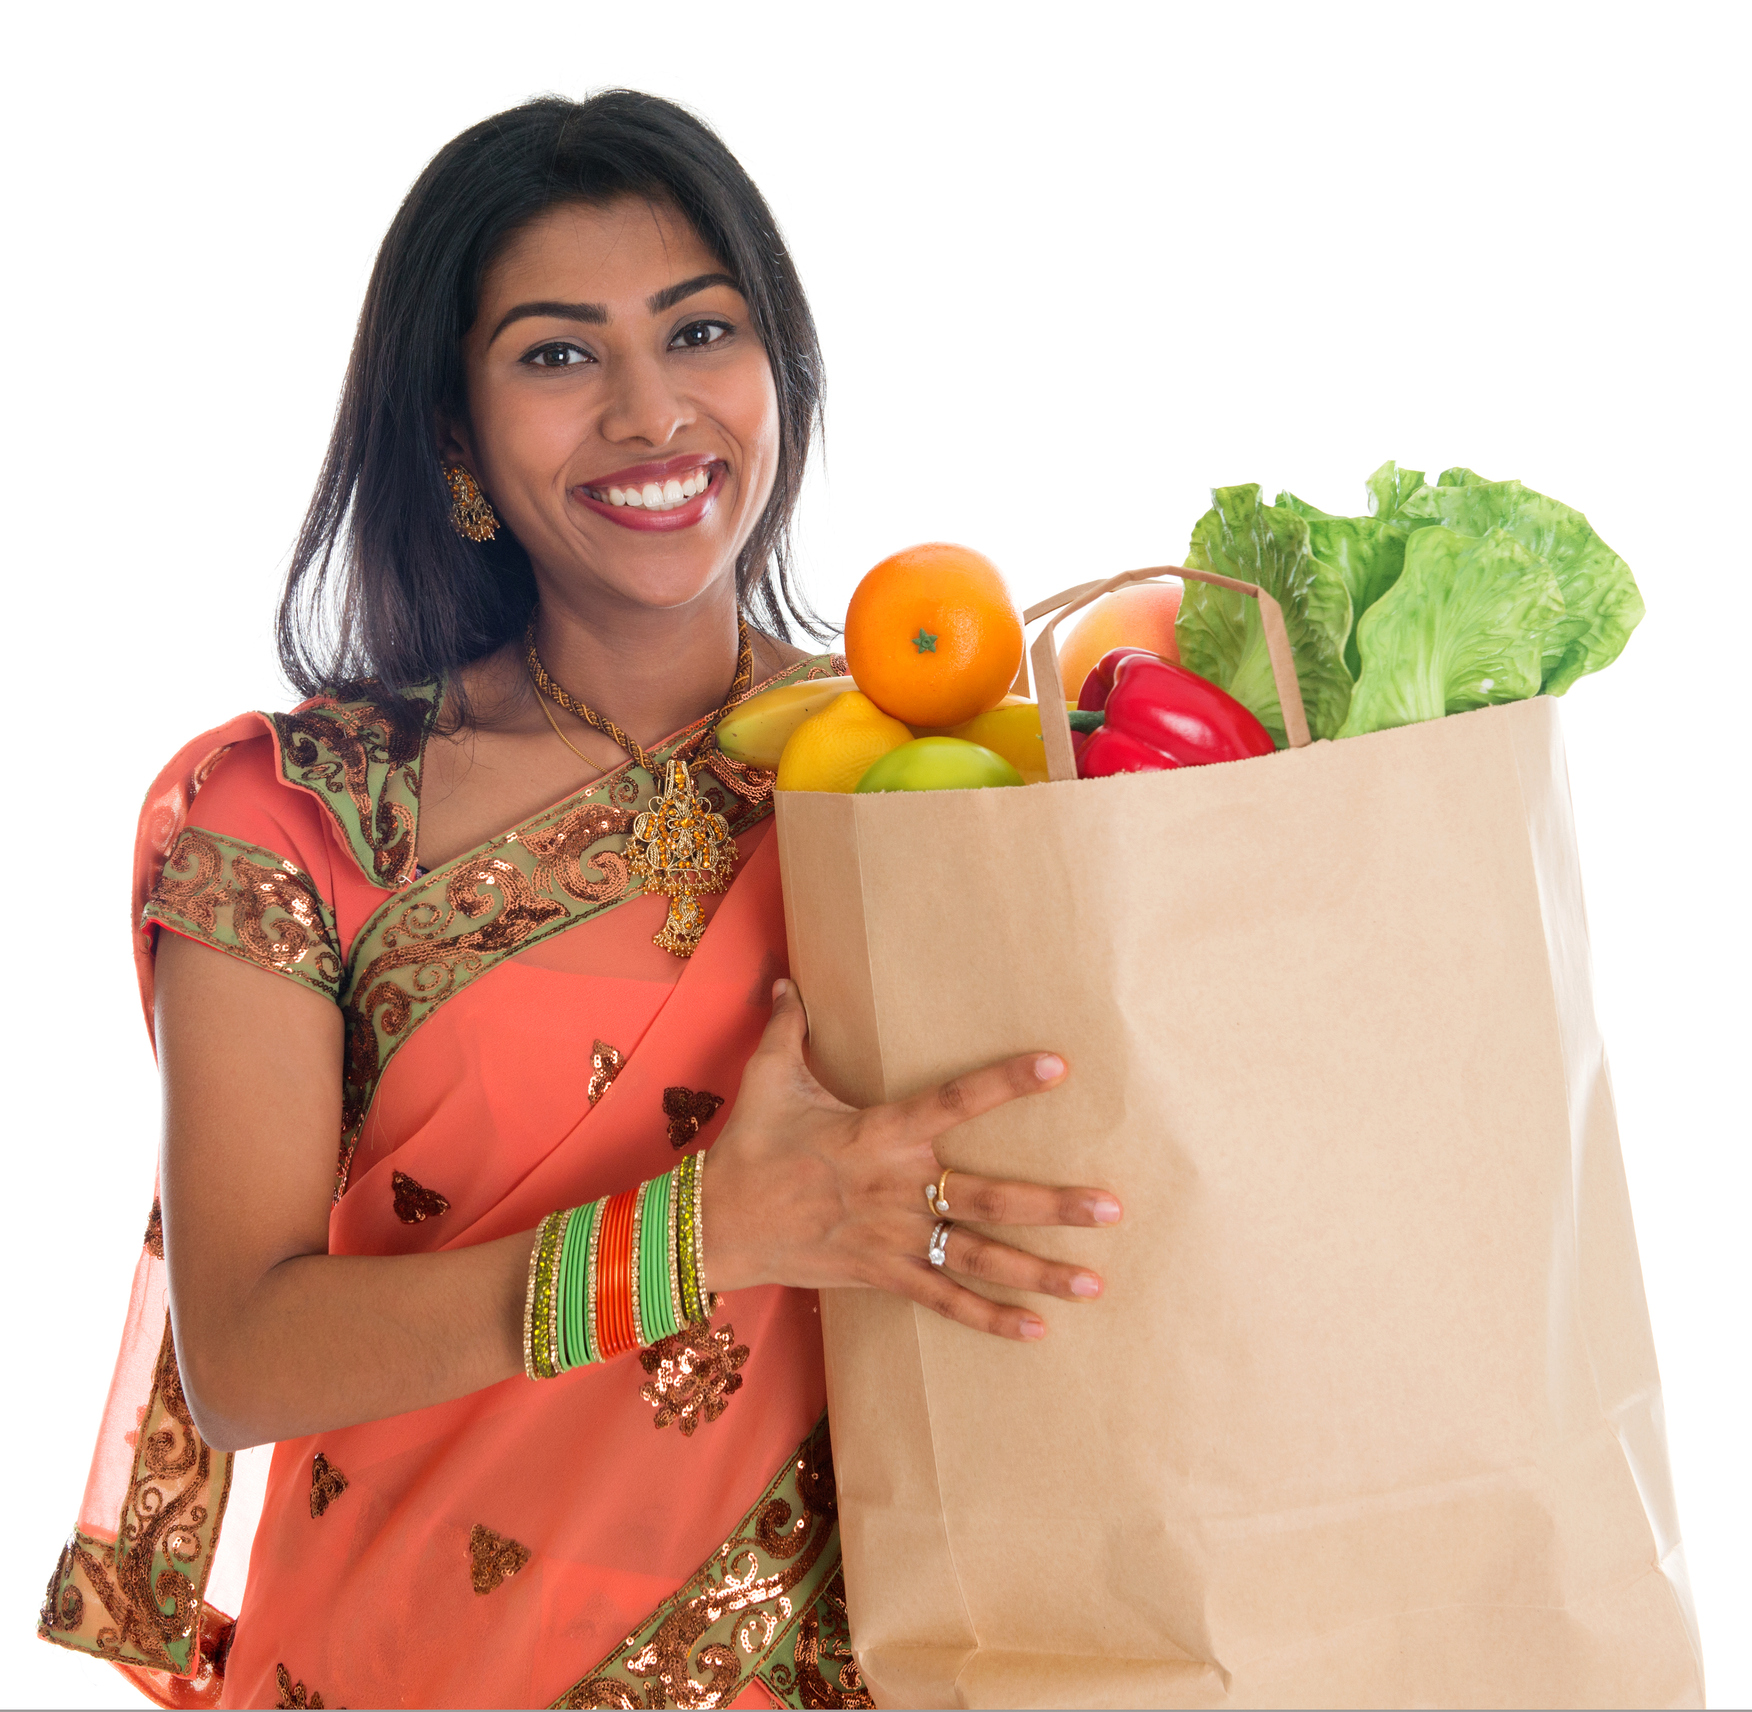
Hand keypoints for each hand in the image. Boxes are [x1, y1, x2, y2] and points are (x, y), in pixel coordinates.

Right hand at [702, 979, 1121, 1339]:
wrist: (715, 1225)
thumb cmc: (748, 1148)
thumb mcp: (767, 1079)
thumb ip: (789, 1028)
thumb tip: (789, 980)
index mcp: (878, 1134)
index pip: (952, 1101)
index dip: (1005, 1082)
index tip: (1057, 1065)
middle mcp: (897, 1189)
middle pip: (988, 1199)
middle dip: (1054, 1205)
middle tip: (1113, 1206)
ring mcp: (894, 1239)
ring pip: (978, 1257)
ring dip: (1039, 1270)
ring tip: (1095, 1281)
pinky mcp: (884, 1275)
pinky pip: (945, 1301)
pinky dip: (991, 1318)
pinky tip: (1038, 1329)